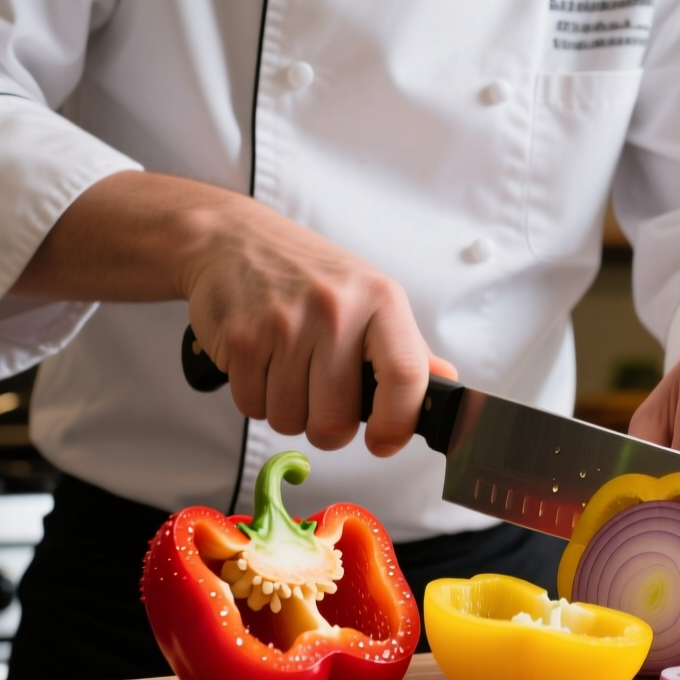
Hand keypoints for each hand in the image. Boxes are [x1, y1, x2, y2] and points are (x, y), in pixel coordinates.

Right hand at [14, 172, 441, 455]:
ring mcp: (285, 325)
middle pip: (336, 420)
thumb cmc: (309, 275)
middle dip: (329, 427)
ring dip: (290, 411)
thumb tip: (447, 387)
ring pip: (291, 421)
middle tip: (323, 399)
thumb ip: (408, 350)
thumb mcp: (371, 299)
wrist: (233, 238)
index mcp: (381, 300)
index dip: (398, 424)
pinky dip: (257, 399)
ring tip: (289, 371)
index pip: (407, 377)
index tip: (383, 441)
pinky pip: (254, 407)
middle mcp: (335, 310)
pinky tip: (263, 364)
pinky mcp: (240, 340)